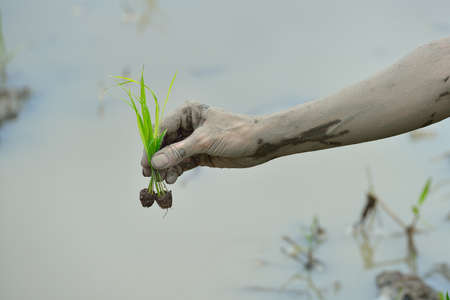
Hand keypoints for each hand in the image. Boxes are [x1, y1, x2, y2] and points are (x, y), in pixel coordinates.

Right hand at [140, 101, 265, 183]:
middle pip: (165, 143)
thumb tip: (155, 162)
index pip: (162, 128)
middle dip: (158, 159)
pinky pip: (183, 162)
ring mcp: (194, 140)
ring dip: (167, 167)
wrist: (260, 144)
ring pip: (173, 155)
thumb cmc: (235, 134)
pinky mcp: (201, 153)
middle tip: (150, 175)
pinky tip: (173, 179)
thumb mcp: (204, 142)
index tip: (145, 163)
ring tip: (165, 180)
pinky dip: (176, 170)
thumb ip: (179, 152)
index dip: (152, 146)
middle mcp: (188, 125)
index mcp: (188, 112)